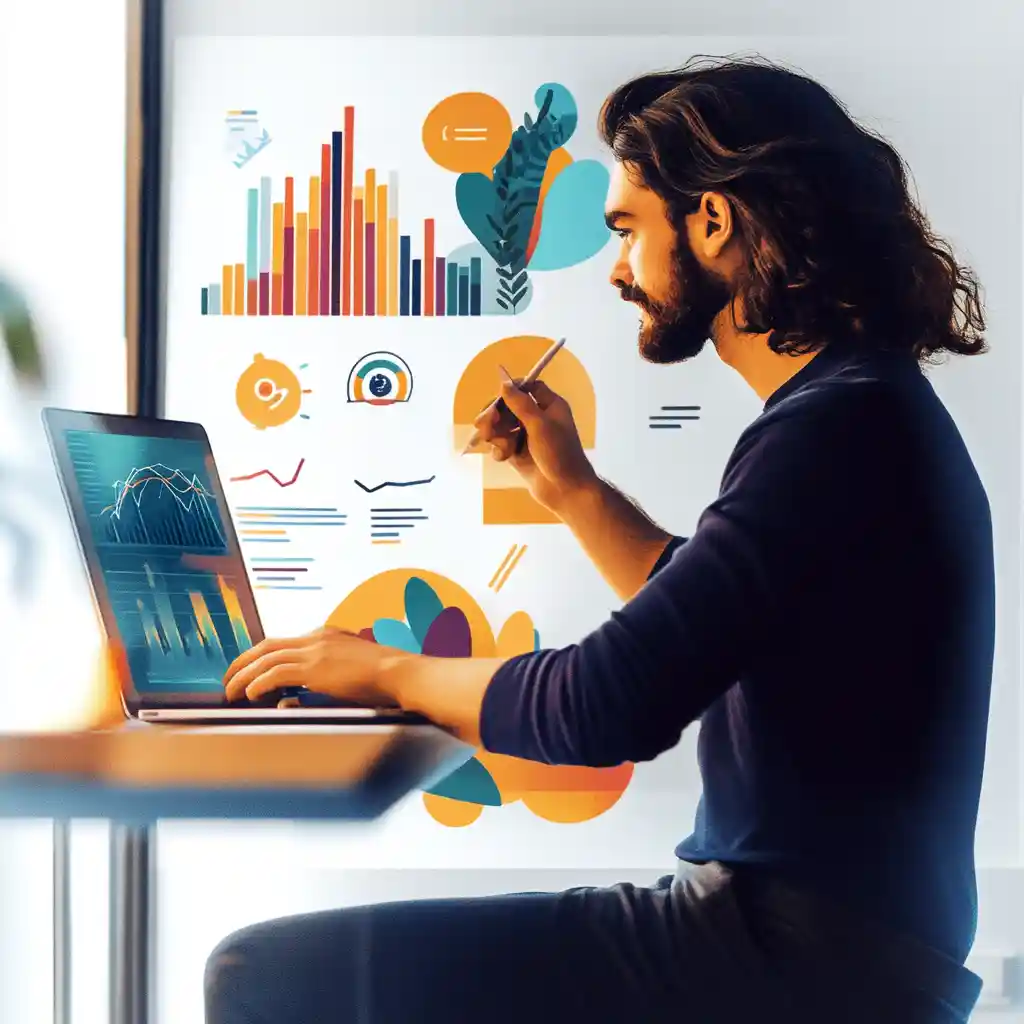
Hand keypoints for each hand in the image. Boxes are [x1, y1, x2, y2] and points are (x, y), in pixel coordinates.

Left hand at [223, 627, 398, 704]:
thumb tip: (287, 701)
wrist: (400, 672)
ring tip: (231, 691)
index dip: (260, 657)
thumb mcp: (345, 676)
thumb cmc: (382, 679)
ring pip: (266, 659)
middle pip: (266, 646)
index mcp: (325, 636)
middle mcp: (316, 638)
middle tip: (227, 679)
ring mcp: (315, 650)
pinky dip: (259, 683)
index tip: (248, 671)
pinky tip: (251, 694)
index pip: (283, 642)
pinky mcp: (315, 667)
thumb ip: (316, 685)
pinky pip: (276, 673)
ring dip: (244, 676)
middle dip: (242, 662)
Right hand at [473, 378, 597, 512]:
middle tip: (484, 425)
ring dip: (495, 434)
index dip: (512, 389)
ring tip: (495, 444)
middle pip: (509, 406)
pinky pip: (501, 444)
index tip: (497, 396)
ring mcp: (527, 437)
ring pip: (502, 426)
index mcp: (550, 406)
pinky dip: (499, 449)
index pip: (528, 386)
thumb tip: (503, 381)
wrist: (566, 491)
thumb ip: (520, 403)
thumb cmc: (559, 454)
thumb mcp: (540, 425)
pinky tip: (503, 457)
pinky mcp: (518, 454)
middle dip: (495, 415)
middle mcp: (539, 418)